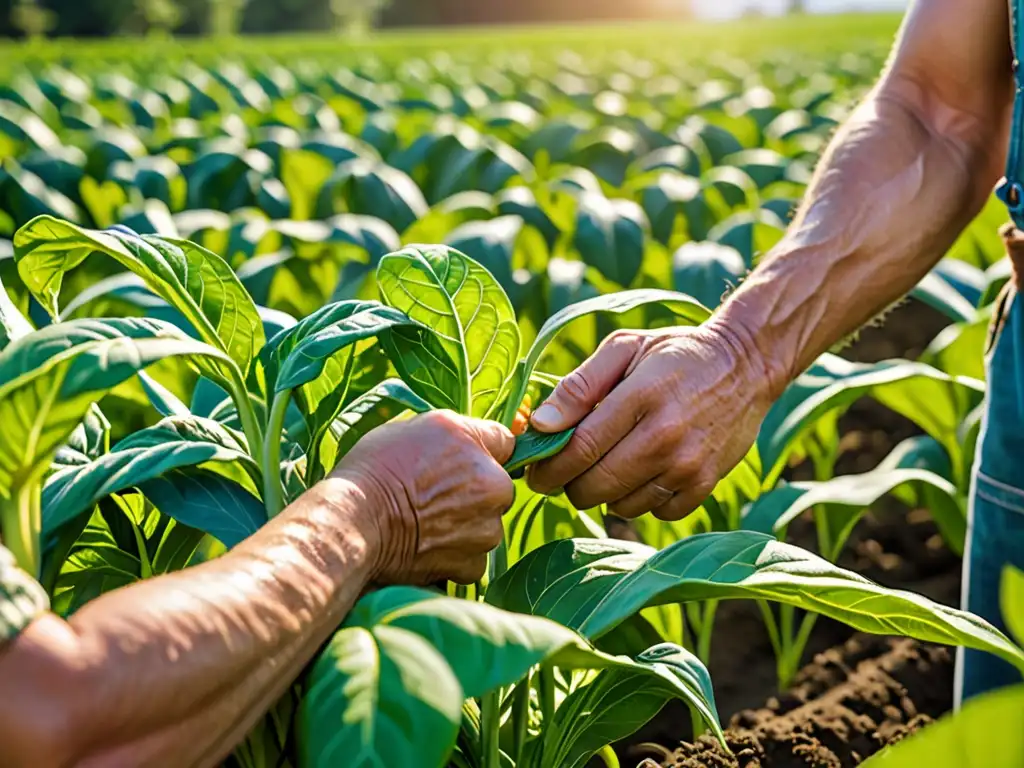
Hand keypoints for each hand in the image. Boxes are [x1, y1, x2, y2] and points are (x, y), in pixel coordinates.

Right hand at [330, 410, 514, 584]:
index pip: (504, 442)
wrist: (356, 521)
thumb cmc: (376, 469)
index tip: (458, 461)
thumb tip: (470, 442)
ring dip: (465, 525)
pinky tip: (424, 546)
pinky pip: (471, 558)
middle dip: (474, 492)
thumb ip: (456, 433)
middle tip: (432, 496)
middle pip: (497, 488)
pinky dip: (453, 555)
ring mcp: (487, 529)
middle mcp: (495, 486)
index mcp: (481, 447)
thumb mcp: (414, 427)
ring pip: (485, 524)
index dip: (480, 451)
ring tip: (424, 523)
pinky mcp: (472, 564)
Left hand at [526, 323, 771, 519]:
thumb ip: (579, 386)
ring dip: (604, 493)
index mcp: (640, 397)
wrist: (746, 364)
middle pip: (596, 486)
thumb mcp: (624, 348)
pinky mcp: (705, 484)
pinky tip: (641, 473)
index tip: (534, 470)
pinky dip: (641, 501)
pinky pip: (656, 513)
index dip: (548, 467)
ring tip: (607, 465)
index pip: (580, 448)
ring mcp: (688, 466)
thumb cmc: (675, 353)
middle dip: (569, 484)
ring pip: (622, 505)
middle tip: (565, 471)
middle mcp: (665, 437)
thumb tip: (541, 425)